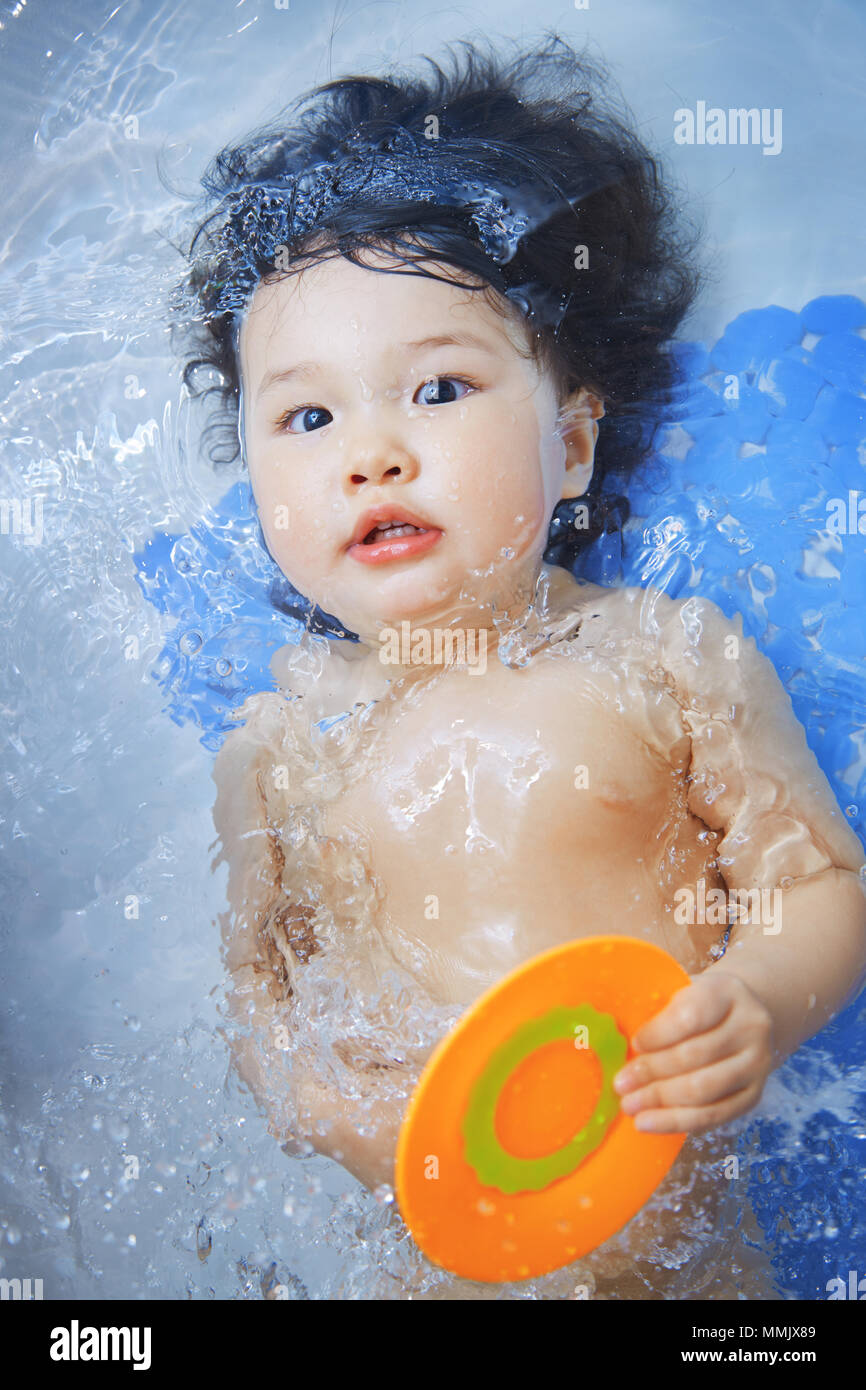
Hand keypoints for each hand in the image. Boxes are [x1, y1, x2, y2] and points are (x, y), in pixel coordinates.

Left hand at [612, 969, 774, 1132]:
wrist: (745, 1017)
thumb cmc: (699, 1004)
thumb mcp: (683, 990)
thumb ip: (657, 1009)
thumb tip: (617, 1040)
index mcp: (728, 992)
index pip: (691, 1016)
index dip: (658, 1033)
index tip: (633, 1044)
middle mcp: (751, 1027)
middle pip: (695, 1056)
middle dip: (651, 1072)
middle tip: (620, 1083)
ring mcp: (758, 1063)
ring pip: (703, 1090)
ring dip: (660, 1100)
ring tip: (629, 1104)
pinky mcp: (754, 1095)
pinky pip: (713, 1115)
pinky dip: (676, 1122)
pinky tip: (648, 1122)